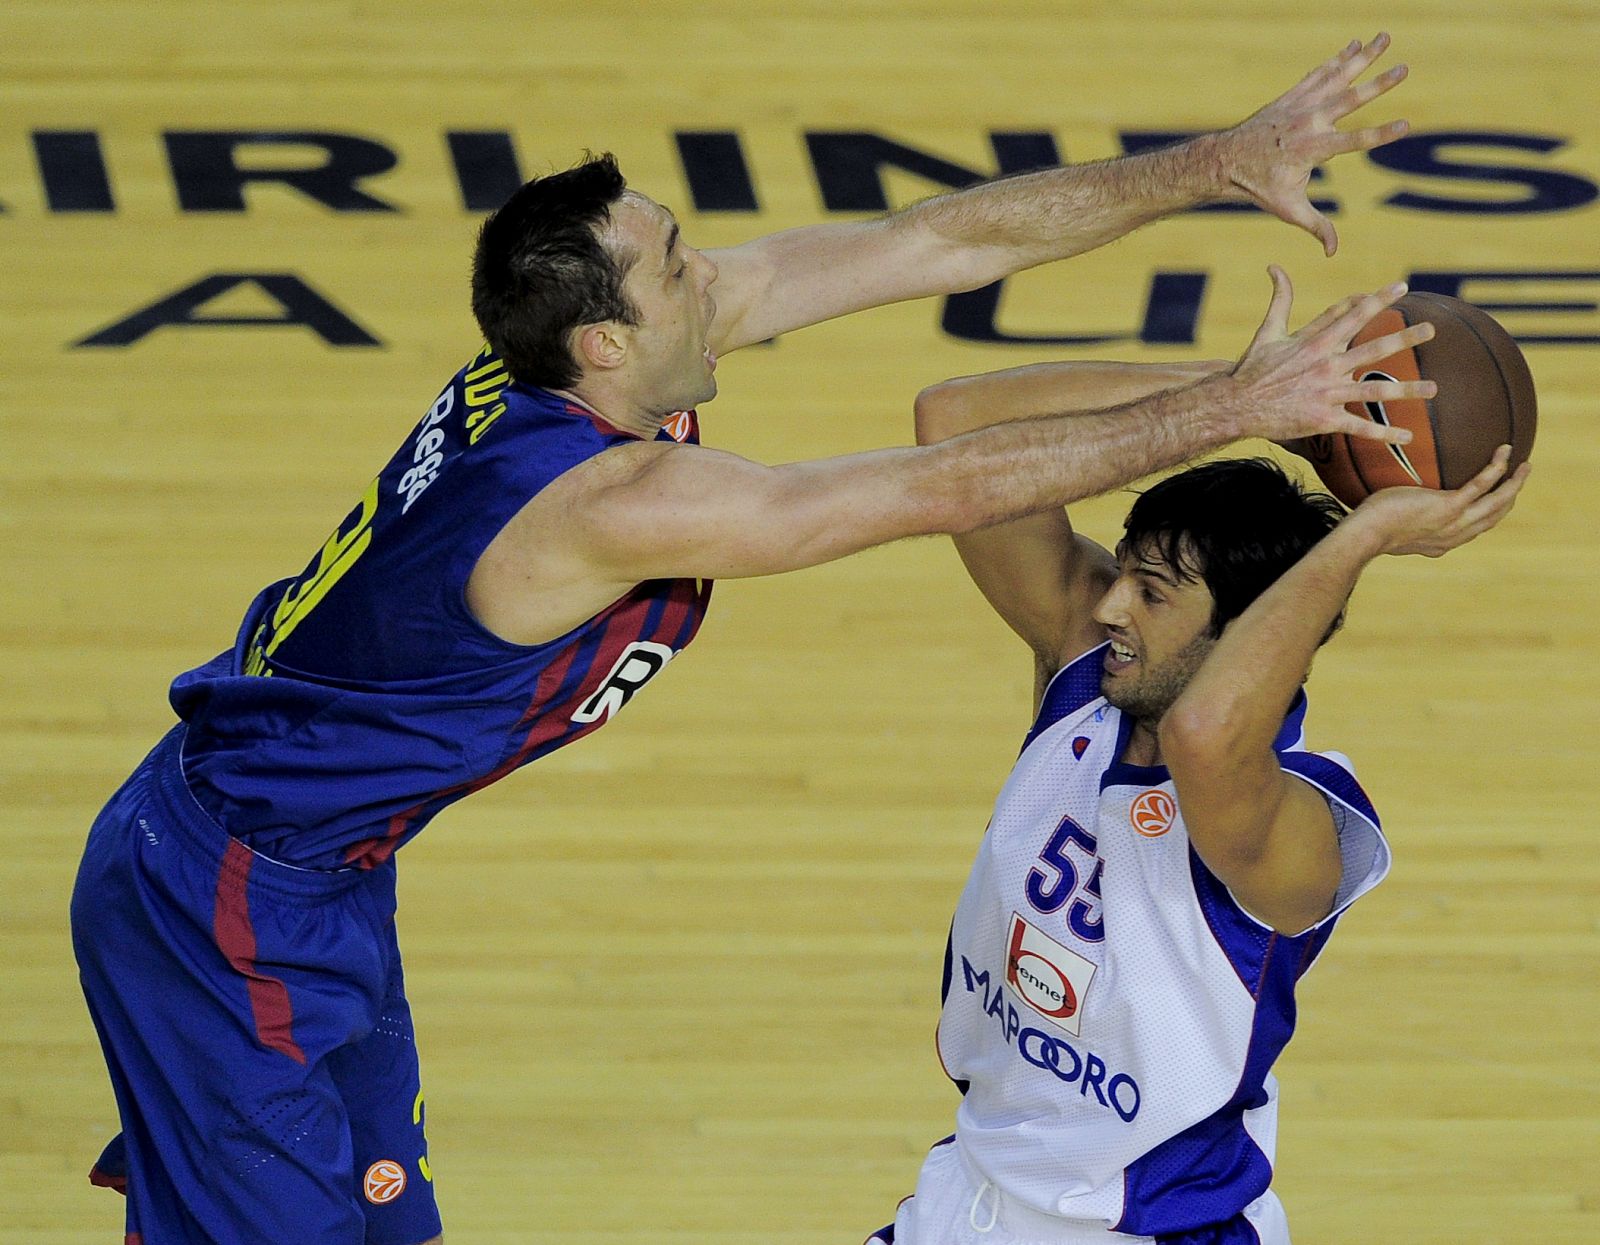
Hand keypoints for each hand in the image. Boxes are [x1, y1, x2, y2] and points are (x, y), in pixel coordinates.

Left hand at [1218, 33, 1409, 255]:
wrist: (1225, 162)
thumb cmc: (1259, 188)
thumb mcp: (1288, 209)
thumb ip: (1315, 226)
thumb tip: (1333, 253)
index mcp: (1313, 150)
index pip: (1355, 142)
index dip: (1381, 134)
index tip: (1406, 125)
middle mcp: (1309, 122)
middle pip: (1350, 100)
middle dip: (1379, 84)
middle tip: (1406, 69)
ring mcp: (1300, 105)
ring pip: (1336, 77)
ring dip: (1363, 57)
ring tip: (1386, 37)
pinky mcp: (1292, 97)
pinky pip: (1318, 73)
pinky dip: (1336, 59)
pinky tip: (1355, 45)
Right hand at [1220, 266, 1436, 444]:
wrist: (1234, 405)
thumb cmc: (1251, 368)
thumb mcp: (1268, 330)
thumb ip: (1279, 298)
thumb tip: (1274, 267)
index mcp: (1317, 342)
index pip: (1355, 314)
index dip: (1380, 299)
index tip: (1403, 286)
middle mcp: (1328, 365)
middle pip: (1375, 348)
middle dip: (1406, 338)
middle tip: (1432, 330)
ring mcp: (1328, 394)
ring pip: (1376, 390)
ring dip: (1408, 390)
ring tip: (1435, 388)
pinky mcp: (1323, 420)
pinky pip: (1360, 427)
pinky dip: (1385, 432)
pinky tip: (1407, 434)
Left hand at [1348, 446, 1531, 556]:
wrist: (1364, 535)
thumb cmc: (1370, 528)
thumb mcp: (1393, 527)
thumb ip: (1404, 520)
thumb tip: (1397, 505)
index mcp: (1444, 542)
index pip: (1477, 528)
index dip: (1493, 513)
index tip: (1500, 499)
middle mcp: (1455, 535)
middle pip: (1495, 515)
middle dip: (1512, 496)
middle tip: (1521, 477)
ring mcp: (1454, 522)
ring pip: (1498, 502)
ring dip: (1515, 482)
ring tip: (1524, 464)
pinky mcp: (1448, 507)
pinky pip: (1481, 484)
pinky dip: (1496, 467)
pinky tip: (1504, 452)